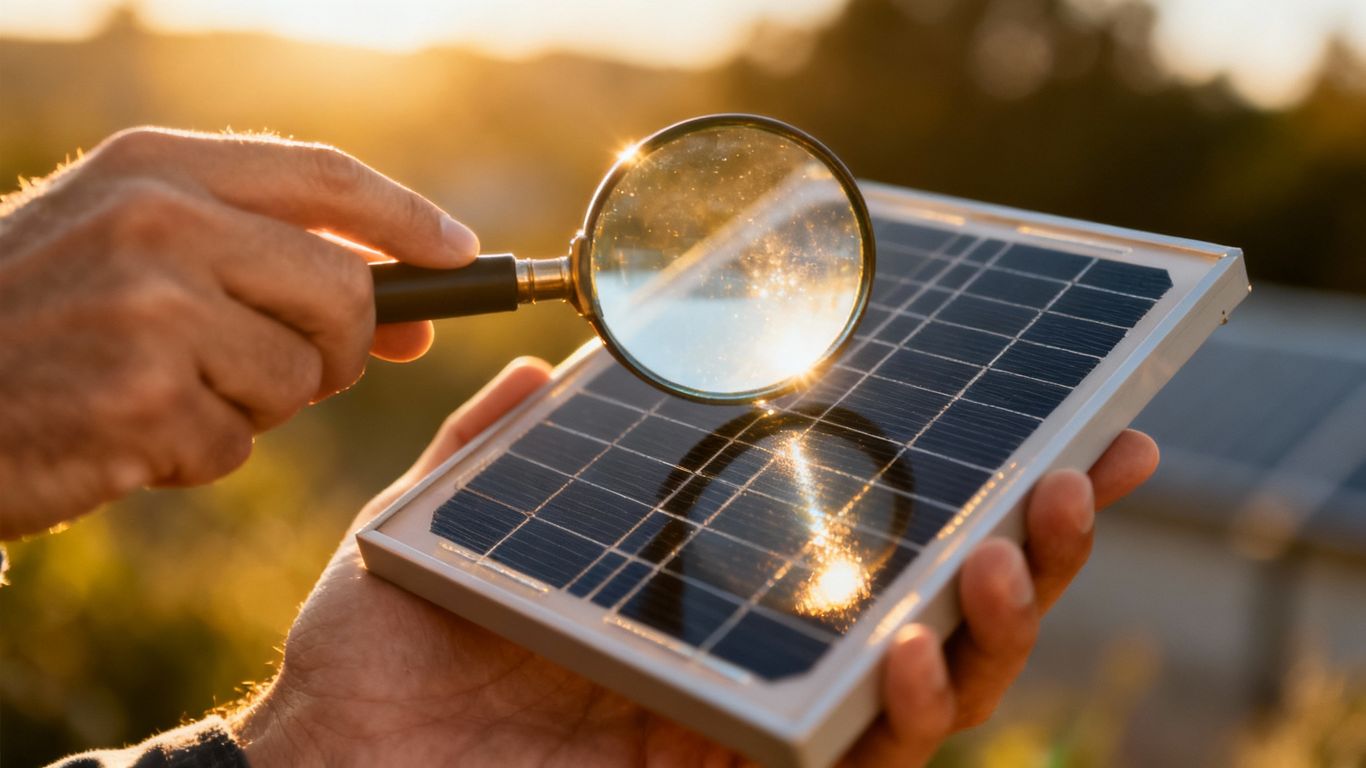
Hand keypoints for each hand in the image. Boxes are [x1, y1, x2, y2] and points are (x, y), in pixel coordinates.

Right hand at [0, 129, 478, 536]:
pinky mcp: (139, 403)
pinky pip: (234, 442)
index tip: (463, 253)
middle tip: (294, 367)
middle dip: (338, 347)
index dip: (407, 217)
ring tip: (161, 390)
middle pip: (341, 293)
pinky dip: (197, 451)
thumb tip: (413, 317)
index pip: (324, 177)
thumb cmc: (39, 321)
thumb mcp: (136, 250)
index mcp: (156, 166)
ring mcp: (148, 311)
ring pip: (295, 378)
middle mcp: (158, 222)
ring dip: (250, 405)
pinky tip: (126, 431)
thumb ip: (267, 263)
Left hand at [230, 358, 1159, 766]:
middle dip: (1023, 547)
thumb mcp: (435, 527)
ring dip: (991, 621)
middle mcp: (744, 658)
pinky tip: (915, 646)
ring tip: (1011, 543)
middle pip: (922, 608)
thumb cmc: (381, 655)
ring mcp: (747, 728)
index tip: (1041, 416)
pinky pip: (855, 760)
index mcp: (698, 587)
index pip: (851, 529)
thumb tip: (544, 371)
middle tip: (1086, 473)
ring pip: (922, 691)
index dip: (949, 481)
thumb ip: (491, 449)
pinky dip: (904, 708)